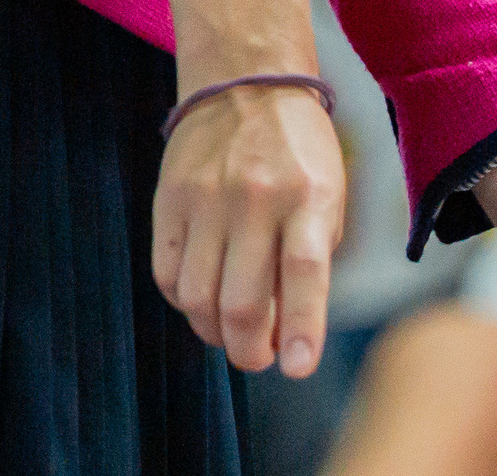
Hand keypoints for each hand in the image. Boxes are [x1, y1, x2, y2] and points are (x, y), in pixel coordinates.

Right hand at [152, 51, 345, 375]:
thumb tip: (287, 337)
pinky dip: (184, 303)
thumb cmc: (300, 160)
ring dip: (214, 333)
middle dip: (249, 349)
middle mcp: (255, 200)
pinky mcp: (169, 200)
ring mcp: (206, 199)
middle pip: (241, 300)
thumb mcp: (328, 205)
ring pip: (198, 297)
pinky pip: (167, 273)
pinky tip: (203, 301)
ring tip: (231, 335)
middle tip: (257, 359)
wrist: (247, 85)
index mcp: (308, 200)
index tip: (297, 369)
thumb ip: (312, 269)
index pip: (303, 274)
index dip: (301, 329)